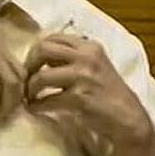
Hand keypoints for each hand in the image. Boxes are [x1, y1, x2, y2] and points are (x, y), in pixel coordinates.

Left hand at [25, 34, 154, 155]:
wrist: (128, 117)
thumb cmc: (106, 92)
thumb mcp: (93, 64)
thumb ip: (70, 56)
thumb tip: (35, 54)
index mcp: (89, 46)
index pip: (51, 37)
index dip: (35, 50)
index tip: (32, 64)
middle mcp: (87, 57)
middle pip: (43, 50)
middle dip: (29, 65)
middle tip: (26, 78)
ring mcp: (84, 77)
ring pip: (41, 76)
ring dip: (29, 89)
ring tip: (29, 96)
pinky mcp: (80, 98)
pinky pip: (47, 100)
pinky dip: (36, 105)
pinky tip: (34, 108)